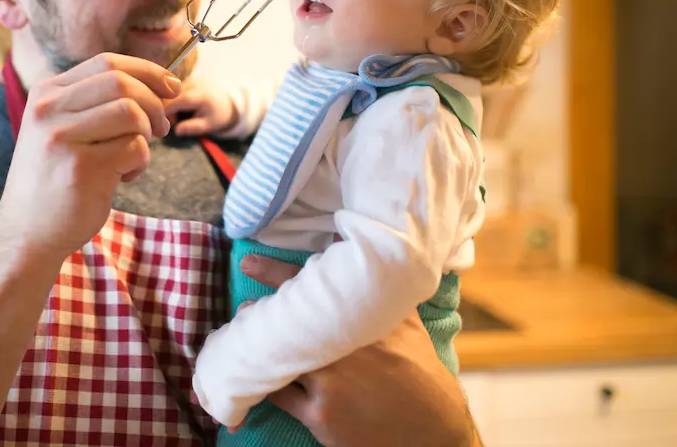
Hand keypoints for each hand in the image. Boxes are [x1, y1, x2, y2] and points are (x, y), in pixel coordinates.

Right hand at [0, 53, 181, 262]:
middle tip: (160, 129)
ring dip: (146, 135)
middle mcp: (49, 110)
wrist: (25, 234)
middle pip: (122, 82)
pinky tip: (122, 177)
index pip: (107, 62)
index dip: (147, 71)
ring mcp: (63, 138)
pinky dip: (140, 163)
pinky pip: (135, 148)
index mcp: (46, 94)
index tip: (171, 87)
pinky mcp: (82, 168)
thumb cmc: (54, 180)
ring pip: (131, 113)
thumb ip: (95, 104)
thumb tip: (159, 84)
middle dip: (154, 102)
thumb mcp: (61, 129)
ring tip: (133, 157)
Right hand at [164, 77, 237, 135]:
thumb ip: (193, 127)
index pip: (178, 100)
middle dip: (167, 110)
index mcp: (202, 95)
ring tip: (179, 116)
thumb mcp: (208, 125)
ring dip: (170, 106)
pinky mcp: (187, 79)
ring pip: (170, 93)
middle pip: (171, 96)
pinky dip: (173, 100)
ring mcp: (190, 79)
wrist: (227, 102)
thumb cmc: (217, 116)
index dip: (167, 111)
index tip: (163, 123)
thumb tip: (177, 131)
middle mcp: (195, 83)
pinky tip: (181, 108)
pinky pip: (173, 90)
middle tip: (173, 124)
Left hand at [239, 254, 479, 446]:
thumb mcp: (405, 323)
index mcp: (366, 318)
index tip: (249, 264)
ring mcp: (331, 383)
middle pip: (289, 323)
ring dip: (258, 347)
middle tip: (243, 309)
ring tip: (244, 338)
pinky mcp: (321, 416)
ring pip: (278, 358)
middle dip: (258, 313)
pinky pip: (279, 394)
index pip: (314, 287)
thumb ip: (378, 289)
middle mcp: (347, 347)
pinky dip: (268, 381)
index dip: (276, 273)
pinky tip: (260, 375)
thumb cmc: (418, 369)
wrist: (434, 429)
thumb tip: (351, 248)